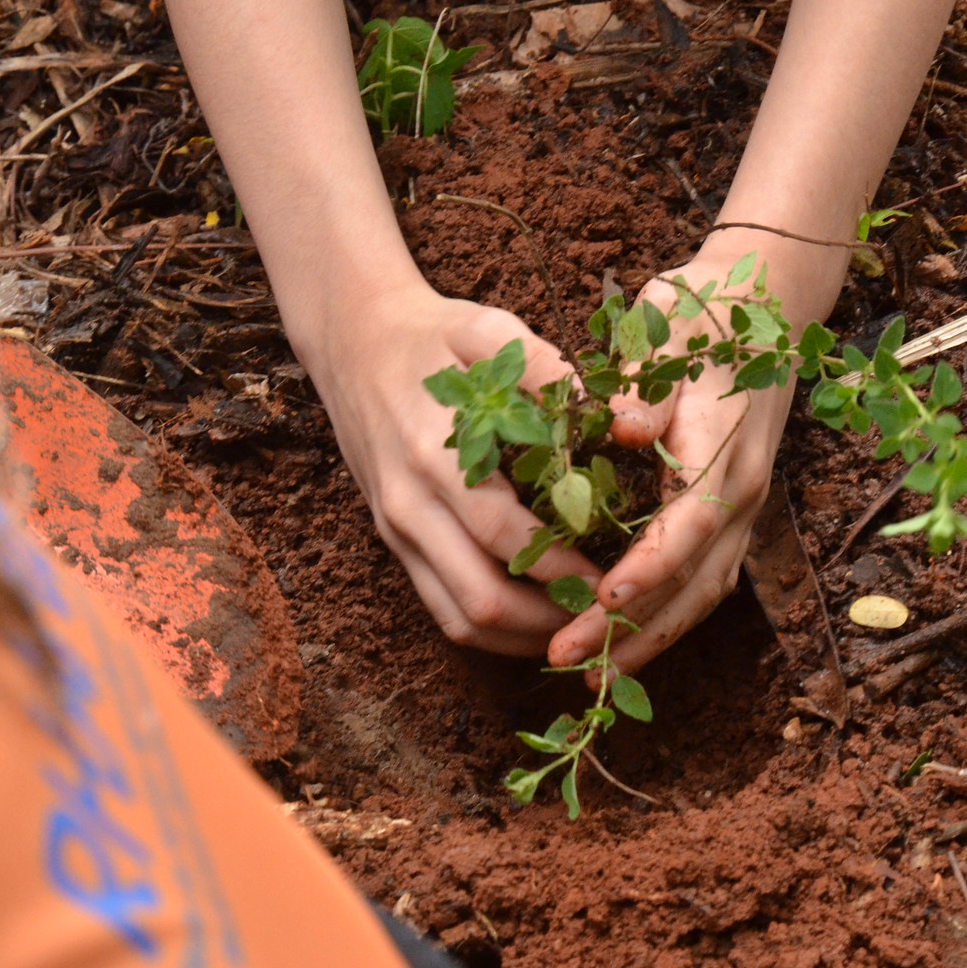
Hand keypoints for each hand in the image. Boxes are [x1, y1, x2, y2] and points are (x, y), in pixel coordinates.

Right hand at [299, 282, 599, 656]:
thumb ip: (545, 367)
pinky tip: (538, 620)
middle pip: (481, 597)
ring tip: (581, 625)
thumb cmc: (433, 336)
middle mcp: (409, 504)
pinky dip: (493, 632)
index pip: (500, 533)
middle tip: (607, 613)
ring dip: (525, 637)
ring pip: (461, 619)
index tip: (612, 572)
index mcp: (432, 452)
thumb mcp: (486, 330)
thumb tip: (615, 414)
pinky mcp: (395, 543)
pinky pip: (443, 609)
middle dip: (551, 618)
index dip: (559, 564)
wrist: (351, 340)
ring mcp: (397, 531)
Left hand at [546, 243, 807, 678]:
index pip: (689, 525)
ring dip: (649, 640)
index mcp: (725, 449)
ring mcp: (743, 512)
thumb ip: (644, 386)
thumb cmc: (702, 315)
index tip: (600, 601)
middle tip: (566, 660)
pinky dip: (662, 621)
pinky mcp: (731, 519)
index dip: (647, 569)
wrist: (765, 307)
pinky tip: (618, 645)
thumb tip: (622, 430)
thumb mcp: (669, 328)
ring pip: (701, 595)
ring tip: (587, 673)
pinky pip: (700, 584)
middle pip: (693, 581)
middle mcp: (743, 493)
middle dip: (632, 629)